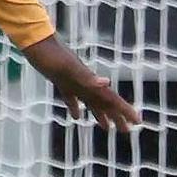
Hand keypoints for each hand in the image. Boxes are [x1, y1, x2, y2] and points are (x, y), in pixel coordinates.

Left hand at [19, 36, 140, 131]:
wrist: (39, 45)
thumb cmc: (54, 57)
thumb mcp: (71, 69)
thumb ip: (89, 78)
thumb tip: (106, 83)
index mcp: (91, 83)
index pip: (113, 99)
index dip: (126, 111)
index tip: (137, 121)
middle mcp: (87, 83)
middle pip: (105, 103)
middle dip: (116, 117)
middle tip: (126, 131)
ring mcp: (75, 83)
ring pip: (91, 102)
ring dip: (100, 114)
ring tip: (107, 128)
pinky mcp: (62, 83)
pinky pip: (73, 98)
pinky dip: (76, 108)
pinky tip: (77, 116)